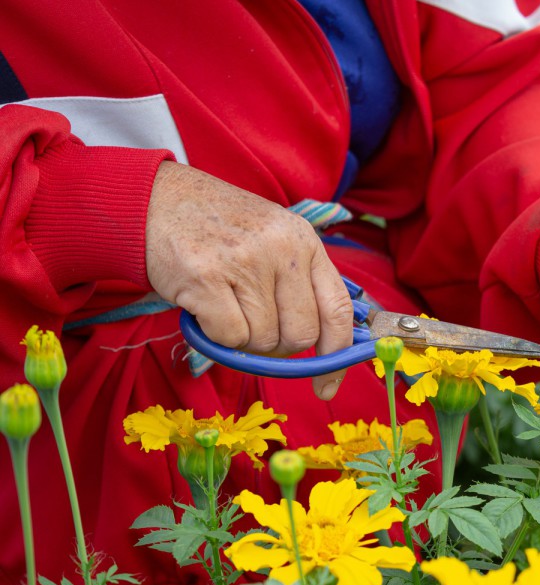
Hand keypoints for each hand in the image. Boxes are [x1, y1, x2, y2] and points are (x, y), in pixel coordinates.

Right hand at [145, 161, 353, 399]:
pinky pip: (229, 339)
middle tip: (251, 325)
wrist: (155, 200)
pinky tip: (204, 306)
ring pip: (263, 341)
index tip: (326, 384)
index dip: (337, 355)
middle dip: (277, 346)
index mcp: (305, 242)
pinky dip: (216, 335)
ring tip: (224, 304)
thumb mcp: (274, 239)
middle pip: (300, 335)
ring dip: (242, 338)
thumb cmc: (218, 229)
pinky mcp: (207, 279)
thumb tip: (319, 345)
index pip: (338, 309)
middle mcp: (283, 249)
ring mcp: (246, 263)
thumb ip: (298, 283)